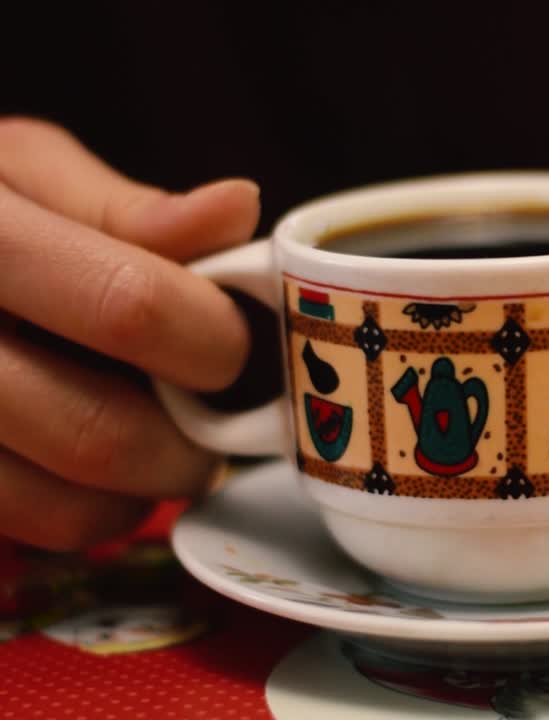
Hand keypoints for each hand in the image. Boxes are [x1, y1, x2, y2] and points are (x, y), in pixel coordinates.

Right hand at [0, 117, 258, 549]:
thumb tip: (237, 208)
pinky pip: (28, 532)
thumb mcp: (15, 172)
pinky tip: (87, 466)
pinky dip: (87, 514)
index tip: (232, 344)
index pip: (129, 306)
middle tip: (214, 417)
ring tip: (159, 442)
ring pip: (67, 506)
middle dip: (194, 439)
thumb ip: (124, 207)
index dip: (212, 338)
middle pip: (102, 432)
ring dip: (147, 489)